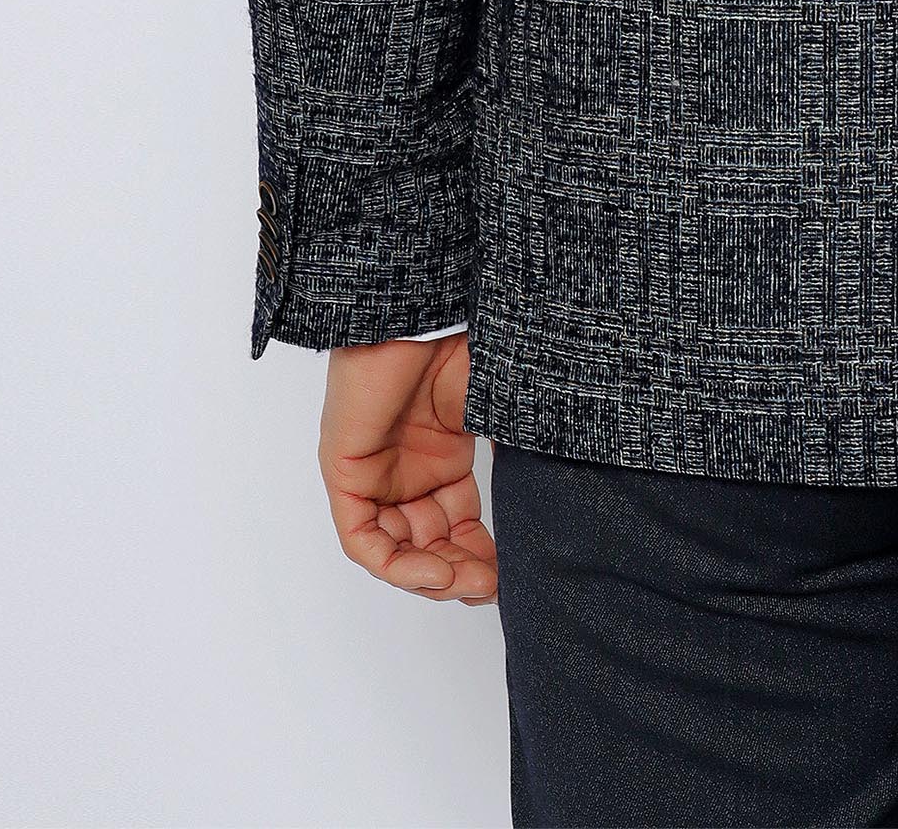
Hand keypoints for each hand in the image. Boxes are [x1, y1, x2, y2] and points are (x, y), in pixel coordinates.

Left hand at [318, 334, 496, 603]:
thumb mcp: (497, 412)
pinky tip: (438, 570)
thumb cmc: (461, 343)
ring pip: (396, 552)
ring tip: (470, 582)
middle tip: (492, 587)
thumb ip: (514, 456)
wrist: (421, 309)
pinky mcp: (345, 474)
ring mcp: (373, 473)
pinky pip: (363, 541)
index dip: (481, 555)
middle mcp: (404, 470)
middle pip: (427, 545)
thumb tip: (552, 503)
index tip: (510, 574)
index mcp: (439, 455)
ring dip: (433, 576)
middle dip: (461, 573)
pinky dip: (398, 566)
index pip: (455, 524)